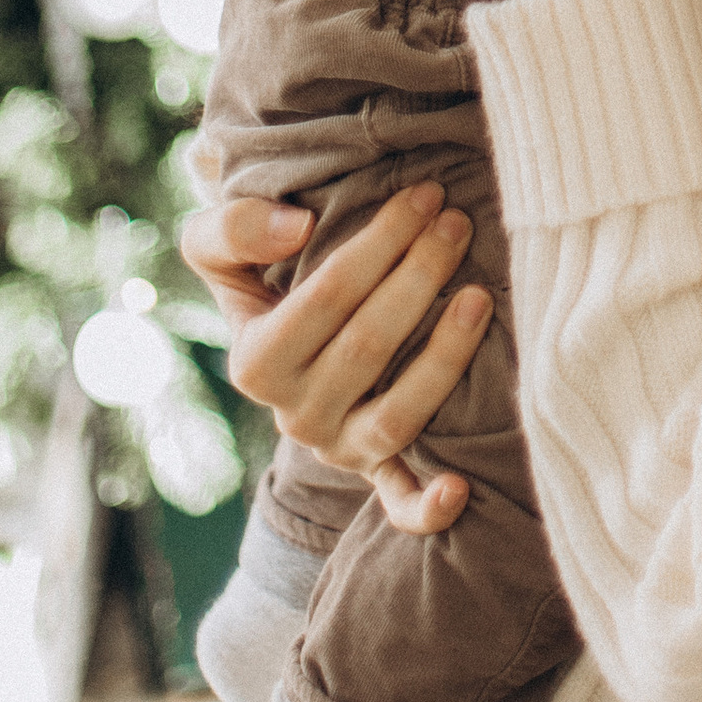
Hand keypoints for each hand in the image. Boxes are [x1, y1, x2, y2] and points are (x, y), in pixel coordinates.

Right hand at [181, 175, 492, 536]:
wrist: (280, 339)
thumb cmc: (261, 277)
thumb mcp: (221, 249)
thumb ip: (235, 228)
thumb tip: (298, 227)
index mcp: (255, 363)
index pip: (326, 296)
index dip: (380, 242)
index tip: (425, 195)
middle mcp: (295, 416)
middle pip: (369, 346)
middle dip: (420, 277)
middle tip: (459, 222)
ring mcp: (339, 449)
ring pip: (396, 415)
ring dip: (444, 358)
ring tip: (481, 296)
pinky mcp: (377, 473)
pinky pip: (399, 501)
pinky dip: (426, 506)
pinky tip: (460, 488)